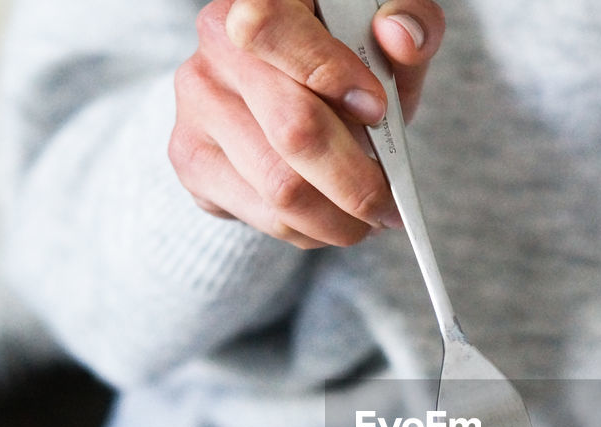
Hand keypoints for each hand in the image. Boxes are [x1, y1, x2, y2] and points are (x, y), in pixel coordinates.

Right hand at [170, 0, 444, 248]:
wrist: (291, 90)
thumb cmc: (349, 57)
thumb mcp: (387, 34)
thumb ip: (408, 19)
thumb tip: (401, 35)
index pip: (272, 28)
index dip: (330, 73)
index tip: (376, 109)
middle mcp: (215, 47)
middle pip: (293, 130)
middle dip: (357, 181)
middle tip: (390, 205)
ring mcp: (196, 107)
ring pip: (281, 189)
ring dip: (339, 219)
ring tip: (368, 217)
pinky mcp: (192, 160)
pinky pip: (263, 217)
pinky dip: (311, 231)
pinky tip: (330, 219)